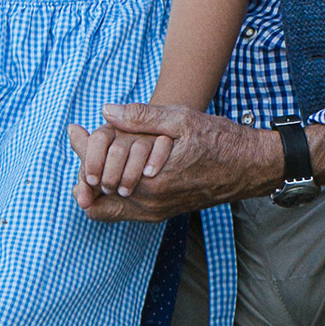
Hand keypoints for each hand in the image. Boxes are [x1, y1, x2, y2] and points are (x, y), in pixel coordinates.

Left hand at [67, 107, 281, 220]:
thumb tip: (106, 112)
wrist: (249, 167)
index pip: (95, 172)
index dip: (80, 149)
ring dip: (94, 179)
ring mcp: (154, 212)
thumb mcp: (182, 120)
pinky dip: (108, 192)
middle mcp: (149, 204)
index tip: (74, 130)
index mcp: (150, 182)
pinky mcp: (160, 213)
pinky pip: (121, 211)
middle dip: (84, 162)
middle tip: (81, 137)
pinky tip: (111, 167)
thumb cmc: (220, 140)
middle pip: (94, 190)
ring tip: (93, 152)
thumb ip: (142, 117)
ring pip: (104, 206)